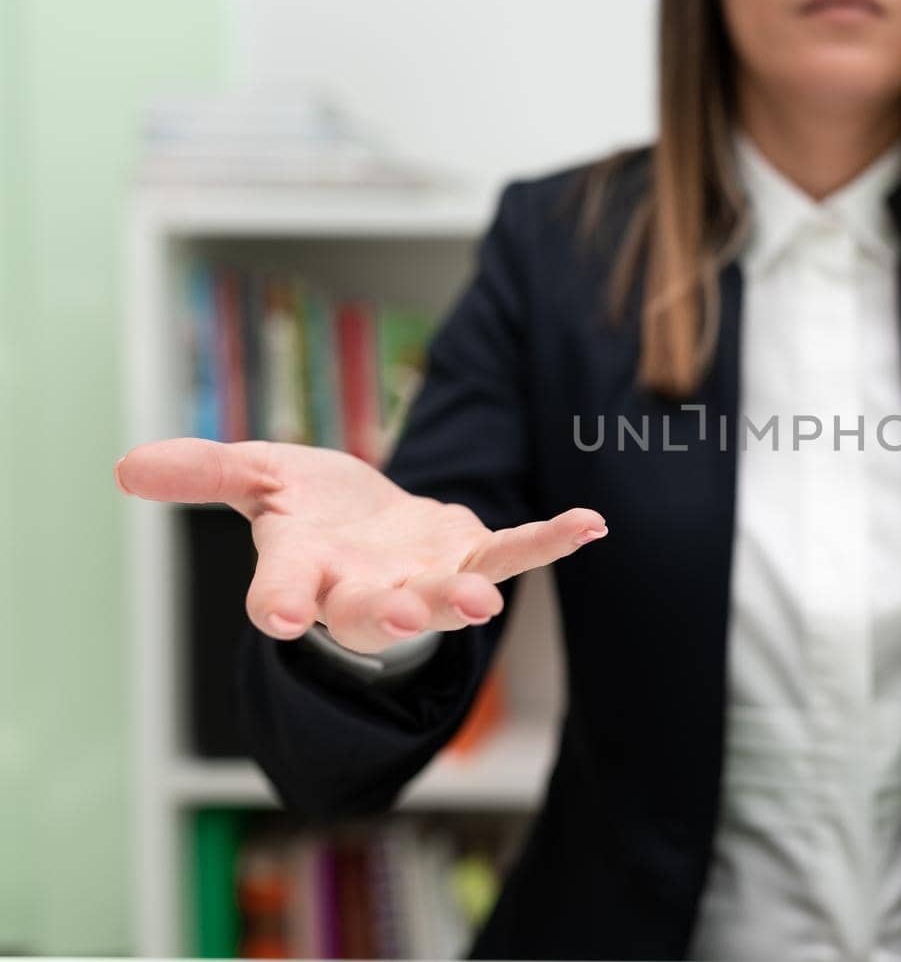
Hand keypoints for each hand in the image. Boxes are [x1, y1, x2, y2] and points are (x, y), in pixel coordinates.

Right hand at [114, 437, 606, 653]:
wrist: (370, 527)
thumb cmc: (311, 509)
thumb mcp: (256, 478)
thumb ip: (203, 472)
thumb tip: (126, 467)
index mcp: (303, 569)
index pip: (283, 590)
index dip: (279, 601)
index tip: (276, 617)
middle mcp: (363, 588)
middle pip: (367, 609)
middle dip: (380, 613)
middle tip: (392, 616)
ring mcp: (423, 580)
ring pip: (441, 597)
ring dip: (459, 600)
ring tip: (481, 603)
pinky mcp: (471, 558)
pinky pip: (515, 553)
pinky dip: (550, 540)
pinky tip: (590, 523)